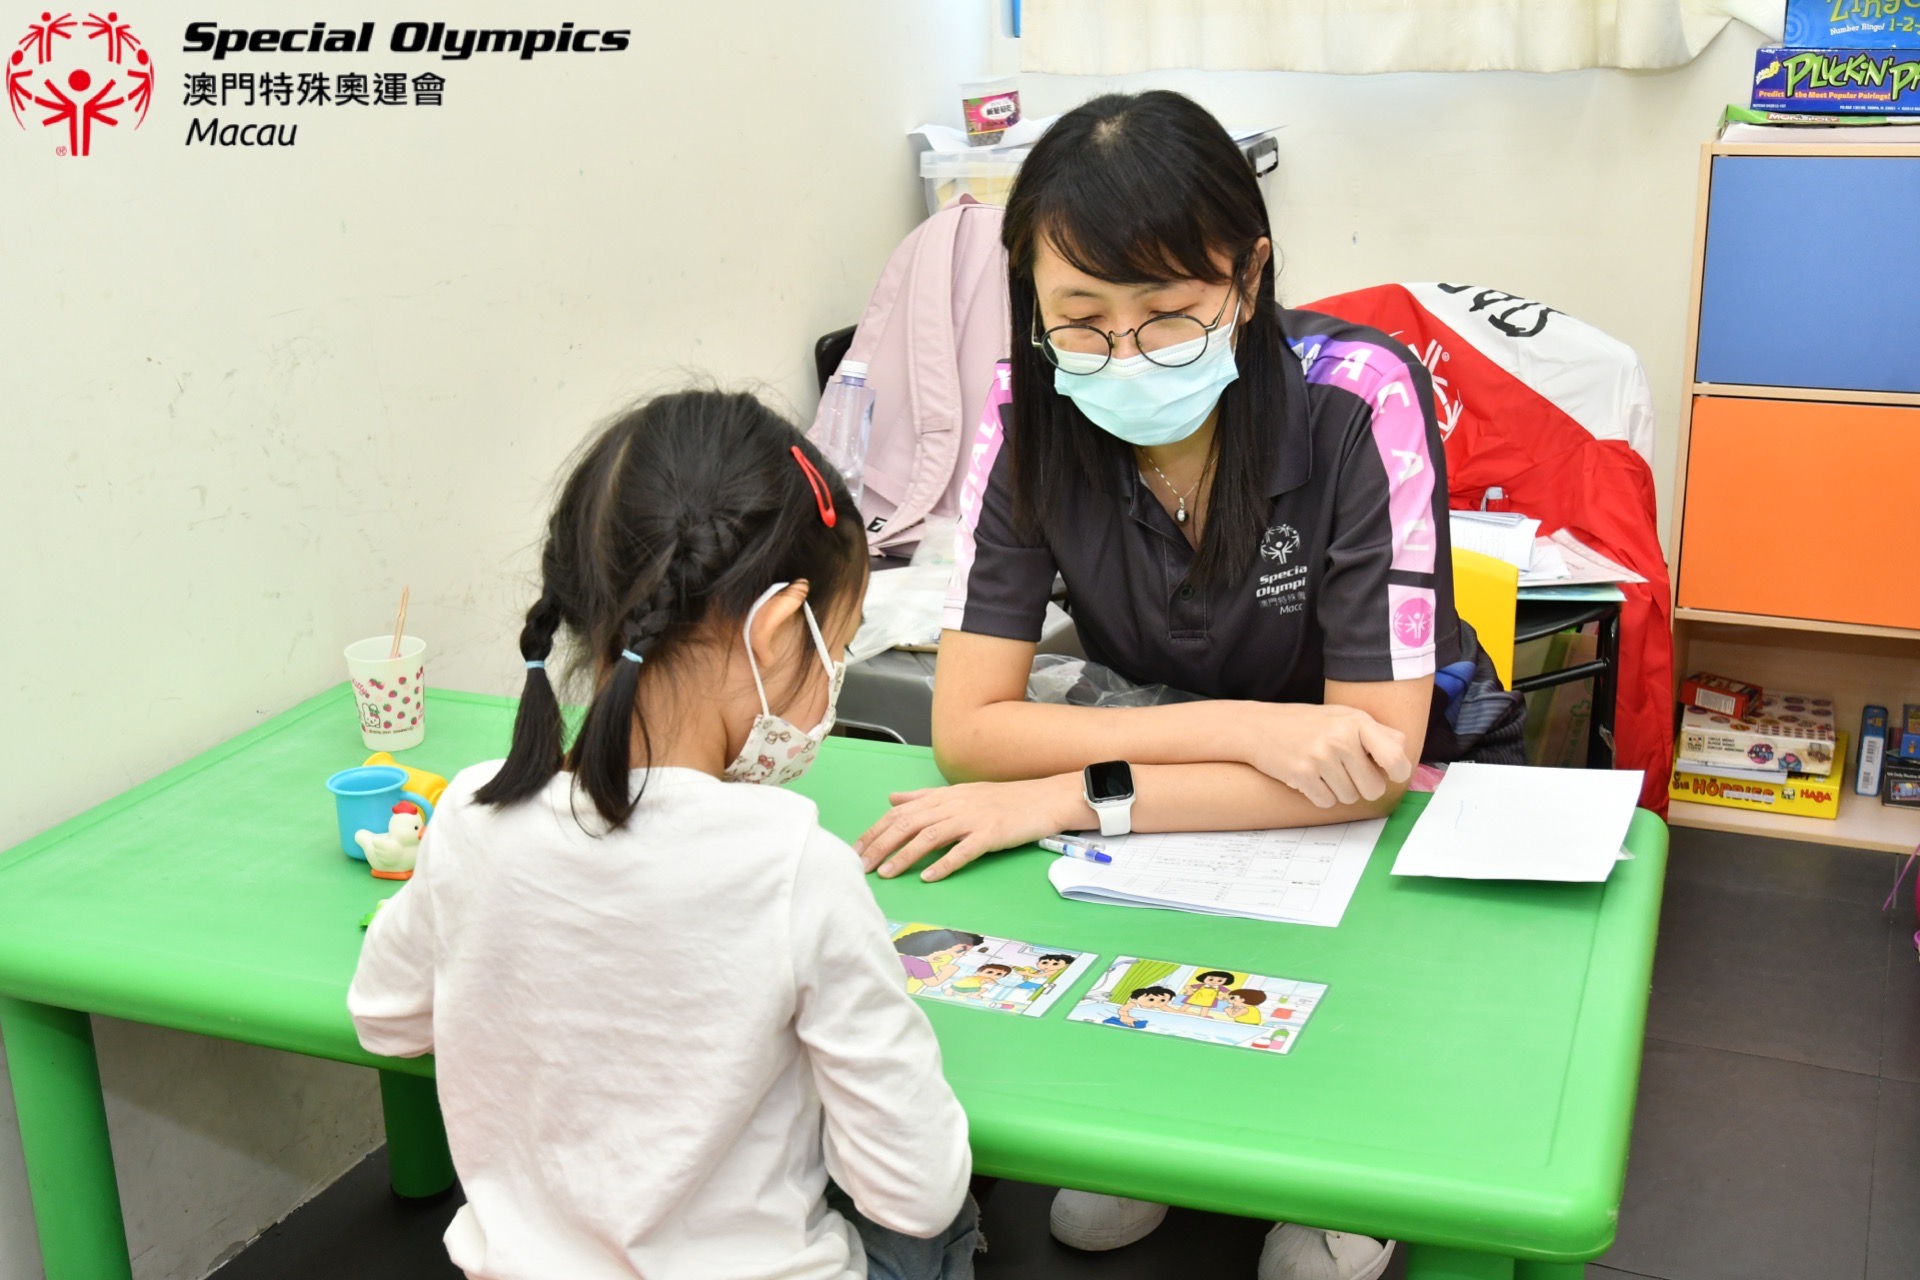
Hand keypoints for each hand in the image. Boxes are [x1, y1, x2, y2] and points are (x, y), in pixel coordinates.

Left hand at [855, 774, 1088, 881]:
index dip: (876, 830)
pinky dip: (944, 863)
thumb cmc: (1002, 800)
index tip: (857, 849)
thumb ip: (924, 797)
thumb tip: (892, 799)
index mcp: (944, 797)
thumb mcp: (960, 793)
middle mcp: (954, 805)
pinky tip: (928, 876)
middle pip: (909, 823)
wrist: (1043, 798)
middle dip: (881, 844)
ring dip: (905, 855)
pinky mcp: (991, 834)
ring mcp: (973, 819)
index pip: (901, 813)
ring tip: (886, 873)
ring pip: (930, 835)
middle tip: (861, 865)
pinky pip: (964, 850)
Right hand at [1239, 703, 1412, 807]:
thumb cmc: (1304, 722)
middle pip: (1373, 788)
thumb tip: (1402, 748)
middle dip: (1363, 787)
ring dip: (1340, 791)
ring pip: (1350, 798)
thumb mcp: (1341, 715)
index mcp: (1356, 722)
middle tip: (1348, 773)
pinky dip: (1321, 796)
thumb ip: (1375, 731)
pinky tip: (1311, 778)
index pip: (1395, 757)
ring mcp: (1321, 757)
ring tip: (1325, 772)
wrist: (1258, 726)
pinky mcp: (1302, 775)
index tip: (1389, 774)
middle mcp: (1341, 739)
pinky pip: (1327, 802)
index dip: (1397, 772)